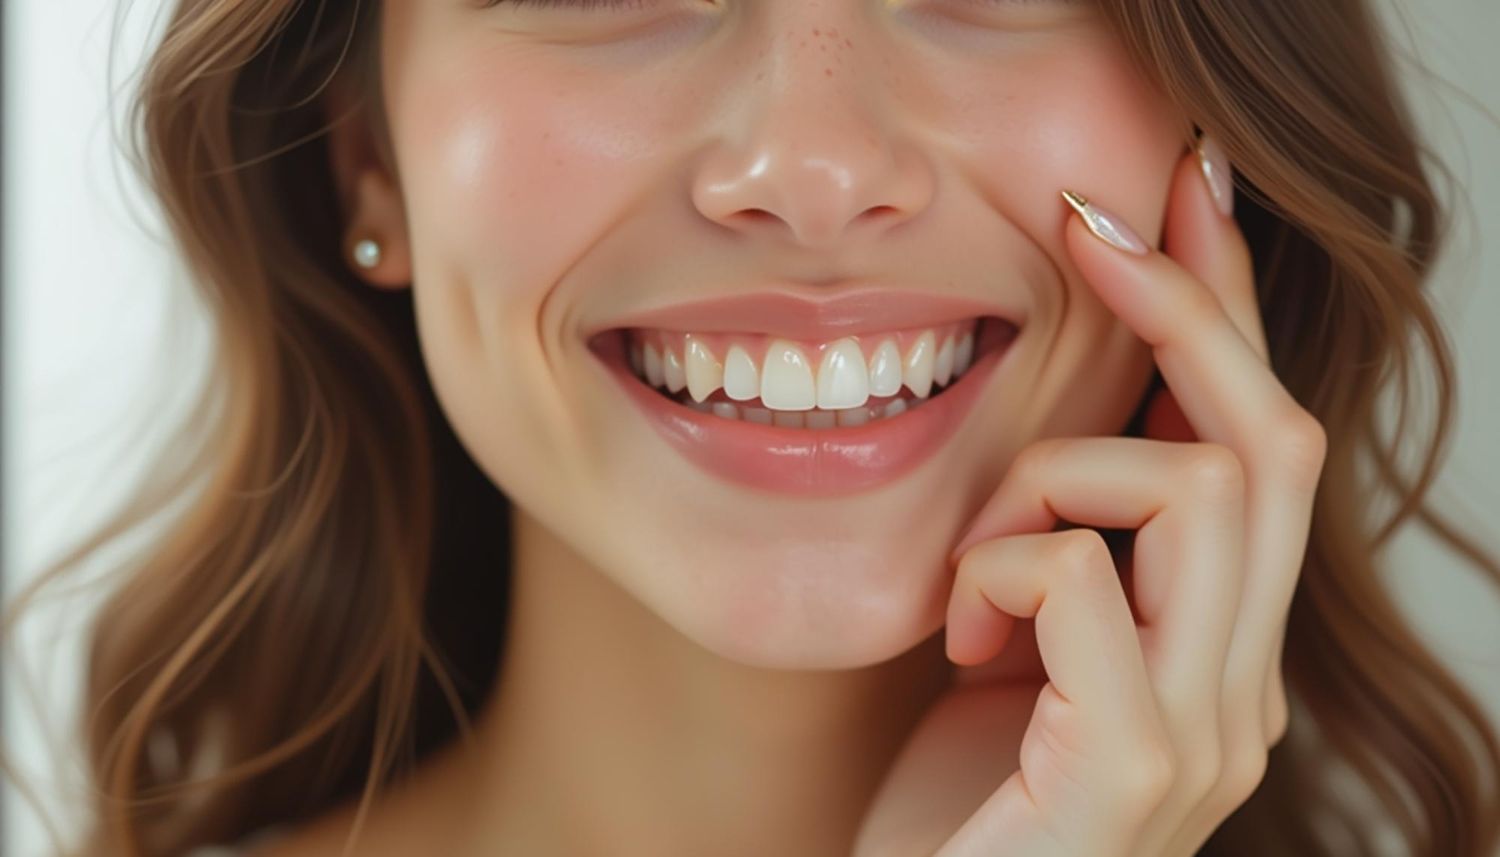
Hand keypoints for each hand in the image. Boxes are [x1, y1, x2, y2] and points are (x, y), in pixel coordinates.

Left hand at [853, 138, 1327, 856]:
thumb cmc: (955, 801)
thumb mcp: (1025, 647)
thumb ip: (1076, 549)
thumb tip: (1083, 407)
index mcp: (1221, 649)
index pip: (1265, 444)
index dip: (1230, 309)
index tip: (1174, 194)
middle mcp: (1244, 687)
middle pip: (1271, 442)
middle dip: (1187, 312)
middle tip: (1093, 229)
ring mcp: (1206, 733)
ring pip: (1203, 487)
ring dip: (1055, 481)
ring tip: (975, 570)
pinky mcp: (1133, 767)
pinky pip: (1081, 579)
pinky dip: (1001, 568)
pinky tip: (959, 640)